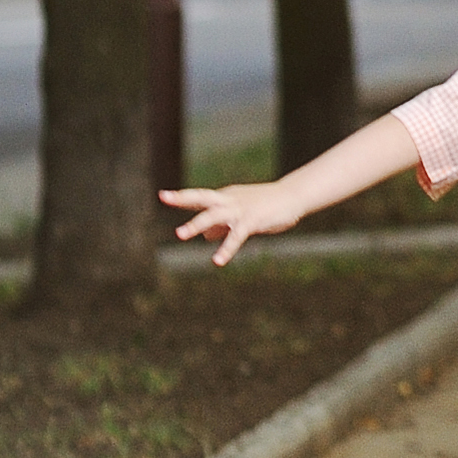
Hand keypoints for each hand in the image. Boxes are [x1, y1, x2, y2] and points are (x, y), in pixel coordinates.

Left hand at [159, 180, 306, 266]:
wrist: (294, 196)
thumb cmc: (268, 204)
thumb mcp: (241, 212)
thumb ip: (221, 224)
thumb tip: (205, 236)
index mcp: (226, 198)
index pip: (200, 198)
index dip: (182, 198)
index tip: (163, 196)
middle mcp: (230, 200)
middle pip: (202, 197)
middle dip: (183, 198)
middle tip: (164, 197)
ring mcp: (240, 210)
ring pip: (214, 215)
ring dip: (196, 224)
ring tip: (180, 235)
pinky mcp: (252, 221)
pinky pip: (236, 236)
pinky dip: (227, 248)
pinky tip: (218, 261)